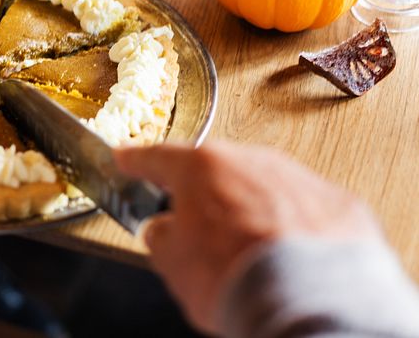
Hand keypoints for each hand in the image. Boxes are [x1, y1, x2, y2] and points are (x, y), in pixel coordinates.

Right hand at [114, 142, 383, 334]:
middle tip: (197, 231)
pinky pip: (305, 212)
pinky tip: (288, 259)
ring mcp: (297, 179)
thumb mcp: (170, 263)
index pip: (156, 156)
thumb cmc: (239, 281)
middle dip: (206, 198)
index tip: (126, 158)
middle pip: (216, 173)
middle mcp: (250, 162)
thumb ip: (160, 236)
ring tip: (250, 256)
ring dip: (253, 213)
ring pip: (263, 189)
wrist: (314, 307)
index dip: (135, 160)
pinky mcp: (338, 205)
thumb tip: (164, 232)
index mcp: (200, 167)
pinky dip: (294, 231)